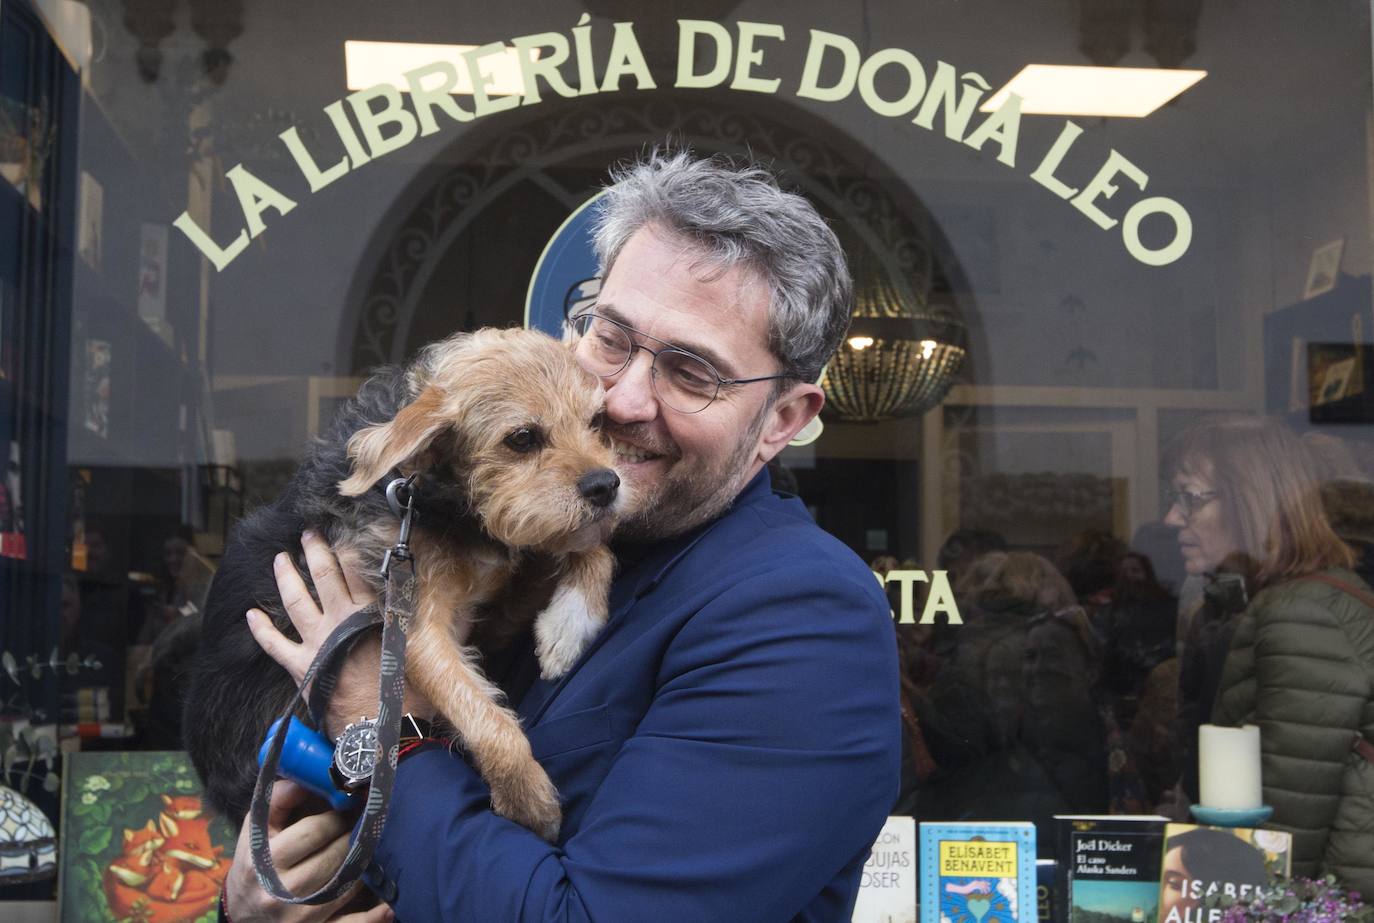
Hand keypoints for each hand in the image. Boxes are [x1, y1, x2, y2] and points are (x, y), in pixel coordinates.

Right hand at [222, 780, 392, 921]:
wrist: (243, 913)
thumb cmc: (255, 863)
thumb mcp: (256, 830)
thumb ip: (279, 799)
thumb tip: (307, 775)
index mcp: (265, 861)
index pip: (314, 832)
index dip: (336, 817)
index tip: (346, 809)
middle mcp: (282, 893)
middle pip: (336, 857)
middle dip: (352, 837)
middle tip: (361, 826)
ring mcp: (301, 918)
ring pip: (348, 885)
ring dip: (362, 865)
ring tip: (366, 850)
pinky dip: (373, 917)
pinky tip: (388, 905)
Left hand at [247, 531, 432, 737]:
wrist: (382, 732)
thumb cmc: (410, 696)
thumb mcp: (433, 654)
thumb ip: (448, 626)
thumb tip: (469, 606)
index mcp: (373, 614)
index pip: (359, 572)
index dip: (351, 551)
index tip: (345, 534)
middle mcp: (342, 621)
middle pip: (325, 576)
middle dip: (316, 551)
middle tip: (308, 533)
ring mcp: (318, 642)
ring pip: (296, 600)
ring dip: (286, 576)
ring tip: (279, 558)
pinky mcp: (301, 666)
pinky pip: (273, 644)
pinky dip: (260, 629)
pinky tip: (250, 614)